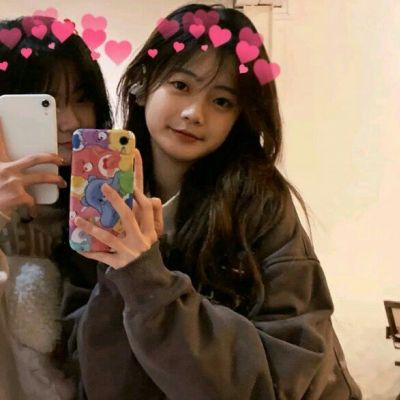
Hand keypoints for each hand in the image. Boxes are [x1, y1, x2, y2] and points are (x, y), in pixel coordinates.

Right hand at [0, 118, 65, 216]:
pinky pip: (32, 199)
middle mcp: (7, 169)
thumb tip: (17, 173)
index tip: (2, 115)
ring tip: (61, 183)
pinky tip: (31, 208)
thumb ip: (5, 168)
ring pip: (41, 178)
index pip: (0, 142)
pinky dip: (33, 204)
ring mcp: (14, 182)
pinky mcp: (18, 196)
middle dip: (50, 157)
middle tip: (60, 159)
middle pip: (33, 158)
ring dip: (54, 180)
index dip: (1, 128)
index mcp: (0, 163)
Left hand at [75, 149, 163, 268]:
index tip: (131, 176)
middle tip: (103, 187)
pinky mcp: (119, 263)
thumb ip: (153, 215)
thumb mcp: (156, 233)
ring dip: (93, 229)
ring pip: (109, 237)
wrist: (148, 278)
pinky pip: (103, 257)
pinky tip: (79, 248)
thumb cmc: (148, 249)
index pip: (146, 206)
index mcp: (149, 228)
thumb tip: (151, 197)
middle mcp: (140, 238)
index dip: (139, 191)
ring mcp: (128, 251)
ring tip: (78, 219)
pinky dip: (91, 253)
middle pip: (128, 216)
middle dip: (116, 201)